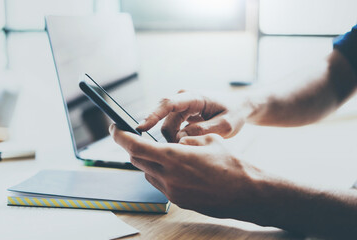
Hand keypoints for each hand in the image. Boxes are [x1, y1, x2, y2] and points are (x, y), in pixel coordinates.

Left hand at [109, 124, 266, 218]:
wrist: (246, 193)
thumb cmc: (231, 164)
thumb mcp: (208, 140)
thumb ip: (185, 139)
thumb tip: (175, 141)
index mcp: (174, 157)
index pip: (136, 146)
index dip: (120, 136)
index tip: (114, 128)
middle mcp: (169, 176)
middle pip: (137, 160)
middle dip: (134, 147)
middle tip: (137, 138)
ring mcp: (172, 191)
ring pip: (147, 173)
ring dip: (148, 161)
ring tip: (163, 153)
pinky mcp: (178, 201)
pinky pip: (160, 184)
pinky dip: (159, 173)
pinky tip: (174, 168)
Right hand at [137, 90, 251, 142]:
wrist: (238, 107)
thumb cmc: (234, 113)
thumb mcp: (225, 125)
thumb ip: (204, 131)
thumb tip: (181, 138)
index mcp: (194, 97)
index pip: (168, 104)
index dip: (153, 116)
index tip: (141, 128)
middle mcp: (183, 99)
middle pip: (165, 121)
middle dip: (168, 138)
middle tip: (183, 154)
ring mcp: (181, 106)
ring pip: (167, 127)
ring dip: (174, 141)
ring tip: (193, 149)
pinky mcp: (181, 114)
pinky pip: (172, 129)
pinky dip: (177, 139)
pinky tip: (188, 146)